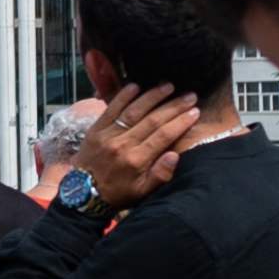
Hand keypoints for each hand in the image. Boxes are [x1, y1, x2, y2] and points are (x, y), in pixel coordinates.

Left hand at [76, 84, 213, 206]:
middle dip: (173, 106)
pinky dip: (122, 96)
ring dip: (152, 96)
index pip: (164, 136)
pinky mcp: (96, 129)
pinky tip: (135, 85)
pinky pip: (111, 109)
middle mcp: (123, 144)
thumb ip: (160, 175)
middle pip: (153, 120)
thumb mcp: (142, 192)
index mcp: (137, 160)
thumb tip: (175, 155)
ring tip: (169, 86)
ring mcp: (108, 134)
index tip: (195, 111)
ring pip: (134, 111)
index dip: (181, 122)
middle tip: (189, 96)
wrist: (83, 193)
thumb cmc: (117, 193)